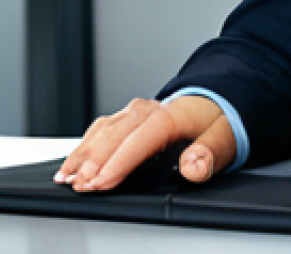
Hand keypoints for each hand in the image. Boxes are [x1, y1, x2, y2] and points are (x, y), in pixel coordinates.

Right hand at [55, 95, 236, 190]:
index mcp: (169, 116)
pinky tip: (72, 163)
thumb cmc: (214, 124)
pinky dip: (84, 145)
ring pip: (102, 130)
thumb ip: (209, 155)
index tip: (101, 182)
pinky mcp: (125, 117)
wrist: (211, 104)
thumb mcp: (223, 140)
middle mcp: (146, 110)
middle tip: (78, 186)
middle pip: (115, 134)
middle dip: (94, 161)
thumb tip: (192, 167)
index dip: (118, 162)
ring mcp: (133, 111)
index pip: (139, 140)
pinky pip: (100, 128)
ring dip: (83, 154)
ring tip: (66, 178)